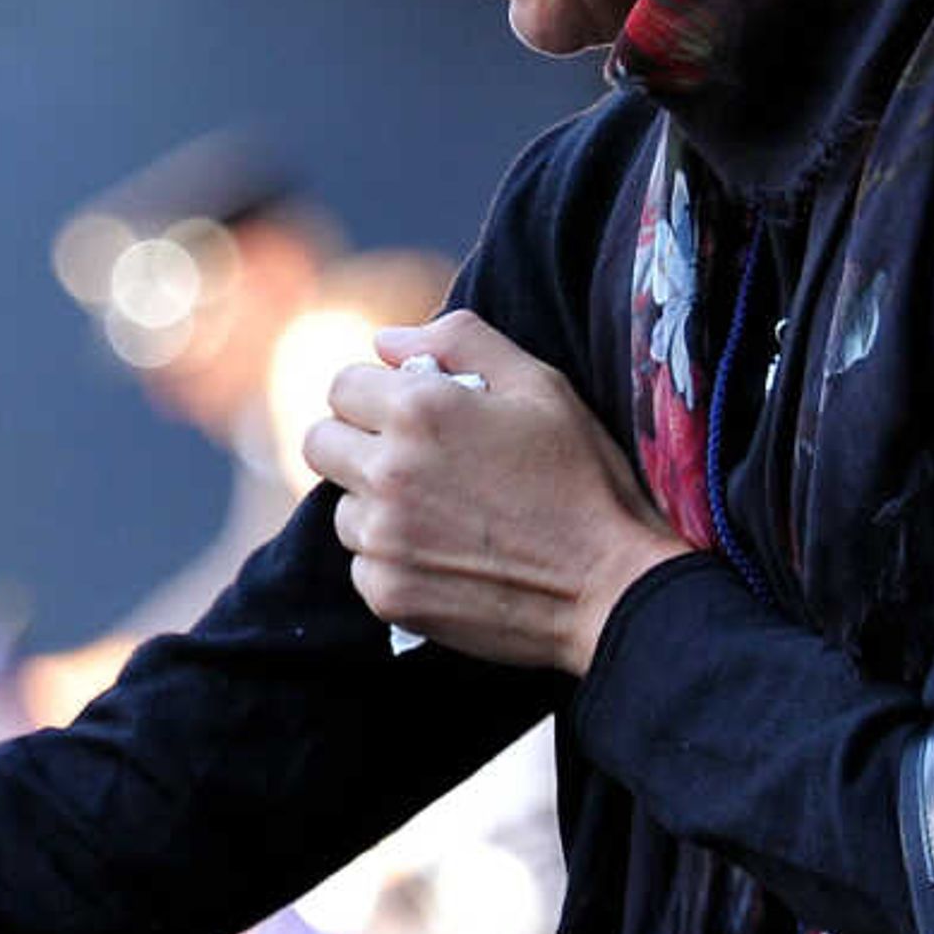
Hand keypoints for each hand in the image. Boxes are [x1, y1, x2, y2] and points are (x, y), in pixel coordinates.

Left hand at [301, 311, 688, 676]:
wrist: (612, 589)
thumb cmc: (584, 480)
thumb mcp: (541, 386)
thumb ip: (461, 340)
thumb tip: (387, 340)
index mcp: (419, 410)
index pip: (342, 385)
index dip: (375, 395)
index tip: (407, 414)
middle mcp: (387, 471)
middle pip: (320, 442)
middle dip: (358, 443)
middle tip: (412, 462)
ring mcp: (382, 538)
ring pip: (342, 507)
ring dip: (375, 506)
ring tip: (441, 515)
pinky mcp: (387, 593)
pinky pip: (362, 564)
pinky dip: (393, 560)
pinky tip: (447, 558)